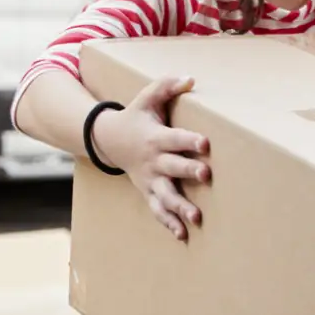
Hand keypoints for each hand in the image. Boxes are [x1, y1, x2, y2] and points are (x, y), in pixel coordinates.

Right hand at [91, 76, 211, 241]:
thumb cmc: (136, 117)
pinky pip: (157, 210)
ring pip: (166, 195)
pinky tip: (183, 235)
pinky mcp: (149, 191)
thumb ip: (167, 86)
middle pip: (173, 167)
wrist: (108, 140)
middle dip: (189, 170)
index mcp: (156, 137)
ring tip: (196, 218)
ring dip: (180, 206)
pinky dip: (168, 222)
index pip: (175, 138)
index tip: (205, 144)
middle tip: (206, 175)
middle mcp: (154, 160)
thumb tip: (190, 79)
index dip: (190, 140)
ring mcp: (150, 179)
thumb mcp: (147, 97)